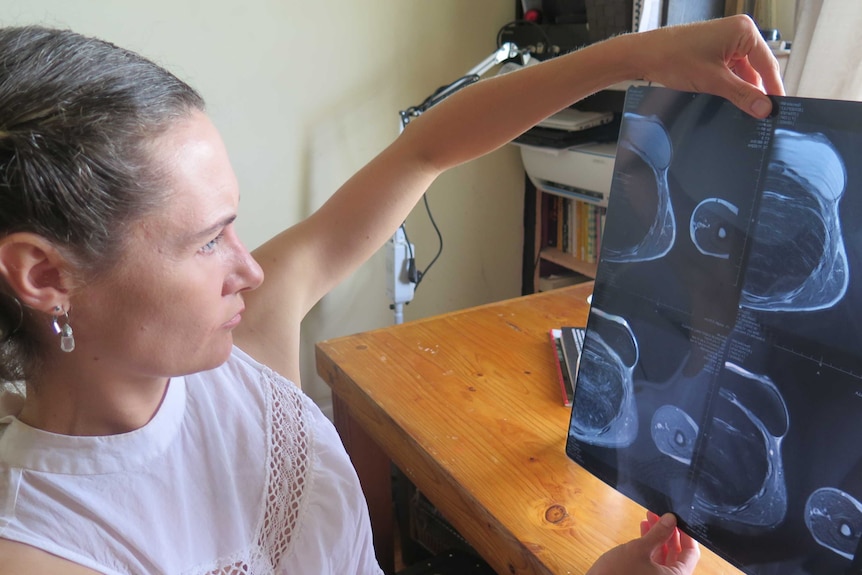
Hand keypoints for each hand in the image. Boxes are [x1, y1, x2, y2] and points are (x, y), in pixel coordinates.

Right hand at [586, 512, 700, 574]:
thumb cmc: (619, 573)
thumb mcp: (639, 549)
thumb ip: (658, 533)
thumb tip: (672, 518)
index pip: (691, 553)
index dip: (686, 533)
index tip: (679, 517)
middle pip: (677, 552)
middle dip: (669, 531)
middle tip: (662, 514)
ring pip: (664, 553)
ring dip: (658, 534)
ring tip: (650, 516)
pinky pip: (654, 557)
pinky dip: (650, 543)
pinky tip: (643, 527)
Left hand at [632, 14, 784, 117]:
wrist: (646, 55)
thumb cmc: (674, 57)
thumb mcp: (714, 81)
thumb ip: (742, 95)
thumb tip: (764, 108)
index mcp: (744, 31)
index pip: (768, 64)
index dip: (774, 89)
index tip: (779, 108)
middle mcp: (738, 32)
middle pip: (757, 68)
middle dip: (757, 91)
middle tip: (762, 115)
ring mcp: (726, 41)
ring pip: (744, 72)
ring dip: (742, 90)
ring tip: (744, 111)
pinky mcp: (715, 50)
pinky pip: (731, 70)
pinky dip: (731, 85)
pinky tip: (730, 101)